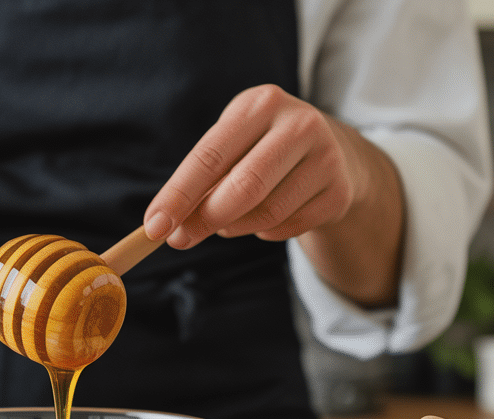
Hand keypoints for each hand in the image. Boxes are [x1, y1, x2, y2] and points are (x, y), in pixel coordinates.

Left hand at [143, 84, 402, 305]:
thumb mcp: (232, 147)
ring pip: (266, 213)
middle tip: (180, 239)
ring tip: (229, 220)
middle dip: (205, 219)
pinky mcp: (339, 191)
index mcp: (260, 103)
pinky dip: (266, 231)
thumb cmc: (262, 150)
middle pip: (243, 187)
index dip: (178, 195)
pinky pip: (287, 227)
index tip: (154, 226)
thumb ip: (201, 184)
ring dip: (236, 227)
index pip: (210, 156)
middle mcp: (299, 123)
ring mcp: (326, 157)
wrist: (332, 153)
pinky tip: (266, 217)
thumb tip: (169, 227)